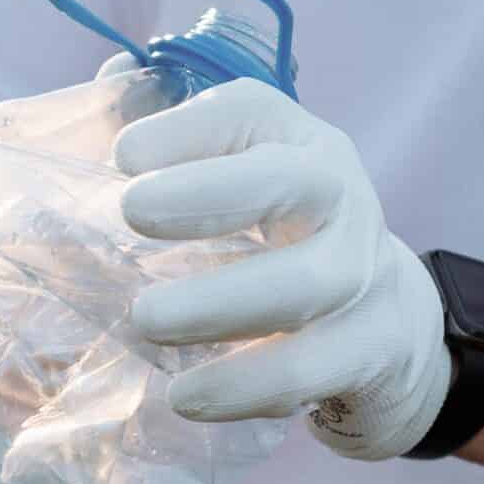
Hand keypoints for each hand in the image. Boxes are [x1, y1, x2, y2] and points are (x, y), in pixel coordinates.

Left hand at [113, 79, 450, 461]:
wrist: (382, 316)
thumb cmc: (278, 235)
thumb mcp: (236, 178)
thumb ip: (169, 138)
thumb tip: (100, 86)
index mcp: (297, 143)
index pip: (249, 113)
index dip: (187, 128)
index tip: (122, 156)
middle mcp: (340, 196)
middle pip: (290, 183)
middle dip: (211, 196)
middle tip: (130, 213)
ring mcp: (362, 273)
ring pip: (304, 285)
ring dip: (221, 305)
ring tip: (144, 322)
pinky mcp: (369, 347)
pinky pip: (311, 368)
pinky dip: (247, 385)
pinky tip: (187, 396)